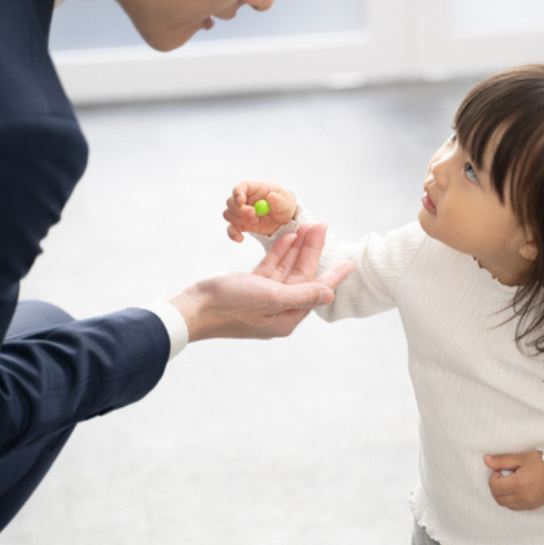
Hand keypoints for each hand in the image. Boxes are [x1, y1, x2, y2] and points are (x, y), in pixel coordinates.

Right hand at [169, 223, 354, 341]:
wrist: (192, 309)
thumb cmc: (229, 305)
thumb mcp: (269, 298)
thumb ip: (301, 295)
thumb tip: (329, 293)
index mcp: (286, 319)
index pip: (316, 292)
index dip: (334, 276)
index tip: (350, 263)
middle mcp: (278, 310)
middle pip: (302, 276)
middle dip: (312, 251)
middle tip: (322, 226)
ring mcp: (263, 300)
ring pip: (287, 269)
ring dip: (298, 248)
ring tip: (308, 226)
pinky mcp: (250, 289)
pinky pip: (271, 269)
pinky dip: (280, 253)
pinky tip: (289, 237)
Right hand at [224, 180, 297, 241]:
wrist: (285, 221)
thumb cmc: (285, 205)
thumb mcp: (287, 202)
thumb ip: (279, 200)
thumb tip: (271, 197)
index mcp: (254, 188)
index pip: (240, 187)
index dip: (237, 193)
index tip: (241, 201)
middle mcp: (244, 199)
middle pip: (231, 202)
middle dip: (240, 210)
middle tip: (254, 215)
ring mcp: (241, 212)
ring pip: (228, 214)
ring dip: (239, 220)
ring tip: (256, 222)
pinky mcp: (241, 225)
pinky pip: (231, 229)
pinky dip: (233, 234)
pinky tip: (240, 238)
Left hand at [484, 451, 543, 510]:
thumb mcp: (522, 457)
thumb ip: (503, 460)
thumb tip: (486, 460)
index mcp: (519, 484)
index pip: (495, 487)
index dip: (493, 477)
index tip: (499, 470)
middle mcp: (522, 497)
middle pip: (498, 498)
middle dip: (495, 487)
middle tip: (502, 476)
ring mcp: (528, 504)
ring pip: (506, 505)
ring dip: (503, 495)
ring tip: (510, 482)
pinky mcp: (533, 507)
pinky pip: (516, 507)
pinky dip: (511, 500)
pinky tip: (517, 489)